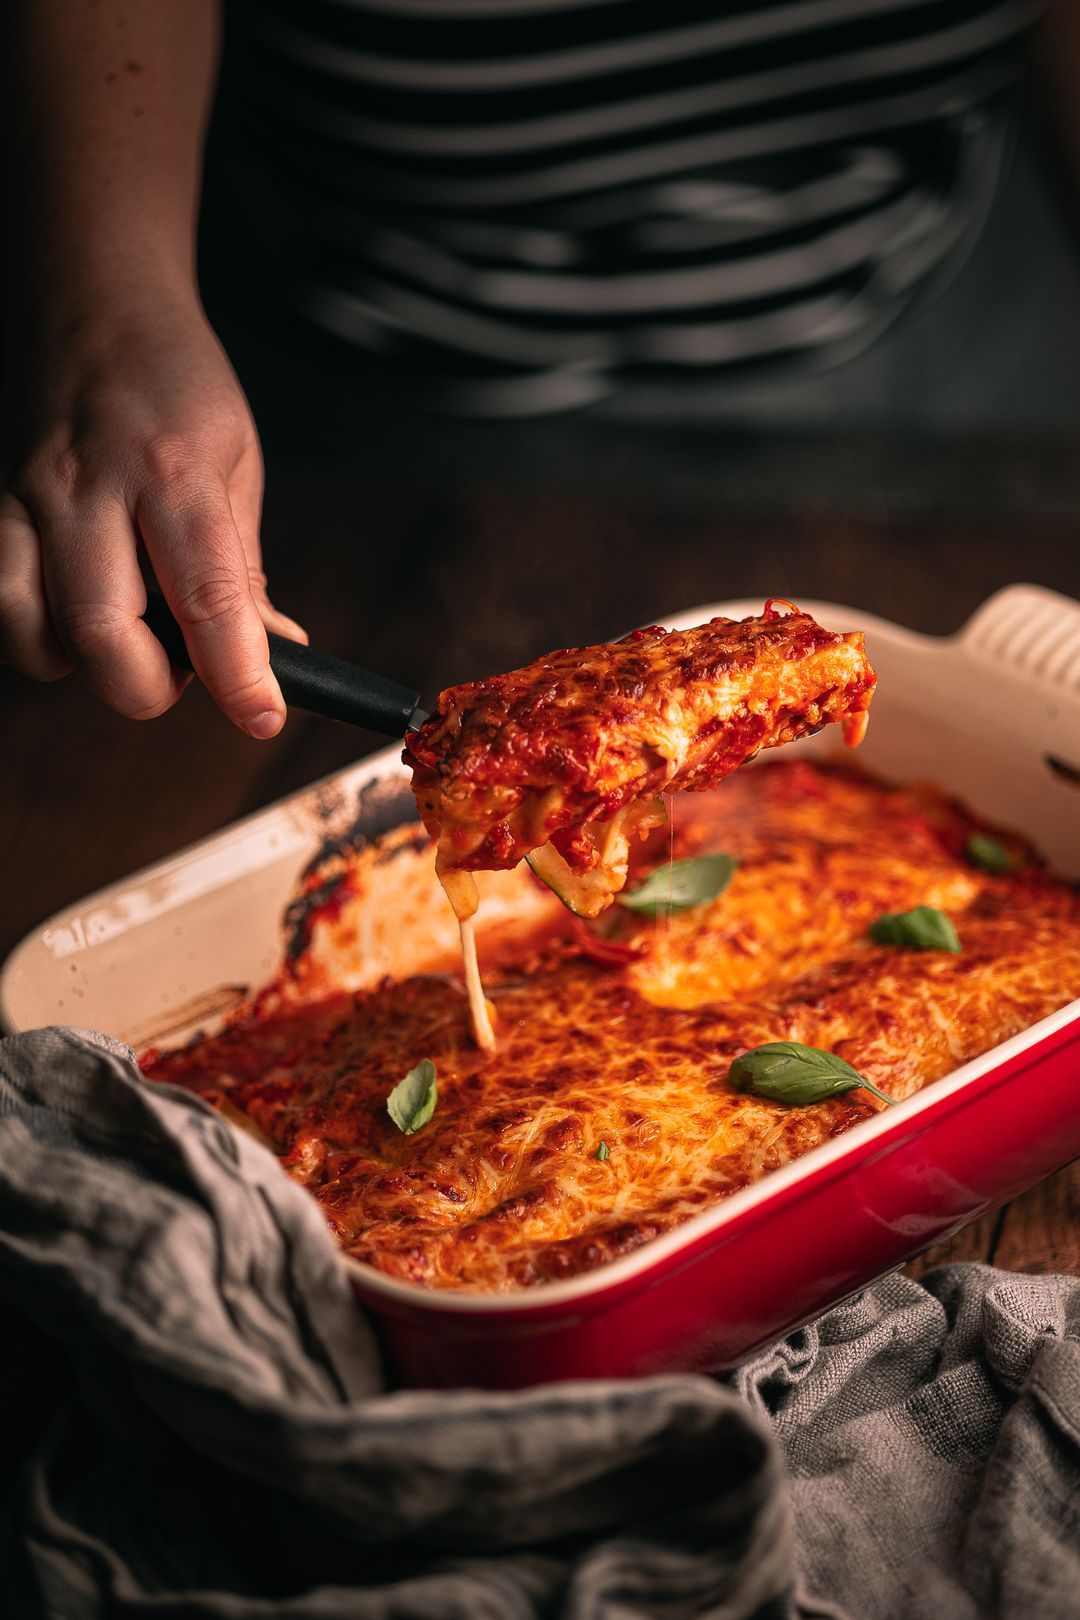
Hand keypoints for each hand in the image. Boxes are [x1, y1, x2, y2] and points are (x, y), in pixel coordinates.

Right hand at [0, 293, 305, 735]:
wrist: (92, 297)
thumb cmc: (174, 384)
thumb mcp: (236, 462)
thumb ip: (244, 568)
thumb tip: (275, 657)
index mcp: (175, 470)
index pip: (209, 597)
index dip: (238, 674)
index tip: (263, 716)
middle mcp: (90, 484)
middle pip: (102, 631)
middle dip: (150, 685)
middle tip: (185, 672)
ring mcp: (26, 496)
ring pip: (31, 630)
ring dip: (84, 663)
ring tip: (127, 635)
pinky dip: (35, 632)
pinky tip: (73, 611)